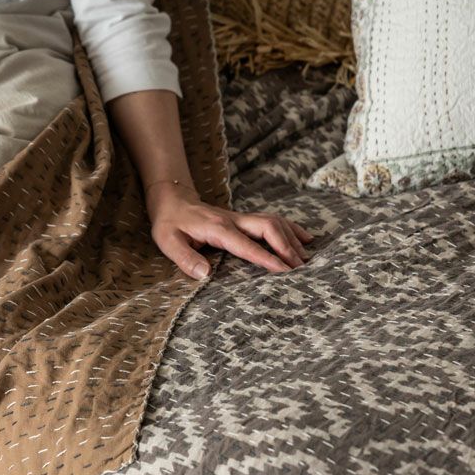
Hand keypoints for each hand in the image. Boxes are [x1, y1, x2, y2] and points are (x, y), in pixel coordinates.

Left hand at [145, 182, 313, 278]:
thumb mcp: (168, 241)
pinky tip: (305, 238)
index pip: (246, 245)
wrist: (171, 198)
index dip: (266, 258)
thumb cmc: (169, 223)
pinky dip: (290, 229)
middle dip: (287, 247)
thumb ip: (185, 258)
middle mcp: (233, 220)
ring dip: (292, 238)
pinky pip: (272, 221)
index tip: (284, 272)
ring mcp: (240, 218)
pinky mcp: (243, 219)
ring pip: (274, 222)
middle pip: (268, 227)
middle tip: (301, 268)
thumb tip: (205, 275)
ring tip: (307, 258)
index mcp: (217, 228)